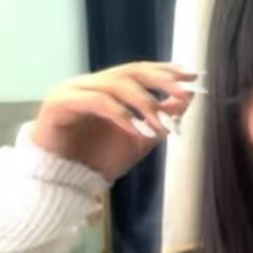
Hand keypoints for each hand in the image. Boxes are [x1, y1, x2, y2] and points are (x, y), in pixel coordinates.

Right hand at [31, 62, 198, 181]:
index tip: (192, 76)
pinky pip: (95, 101)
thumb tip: (189, 96)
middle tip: (183, 93)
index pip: (141, 71)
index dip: (167, 71)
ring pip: (115, 84)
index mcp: (110, 88)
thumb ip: (163, 117)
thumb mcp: (142, 138)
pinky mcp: (59, 103)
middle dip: (161, 81)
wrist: (66, 181)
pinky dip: (120, 113)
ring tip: (161, 123)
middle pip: (130, 72)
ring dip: (144, 103)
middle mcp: (92, 84)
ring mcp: (74, 90)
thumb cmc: (100, 159)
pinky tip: (136, 128)